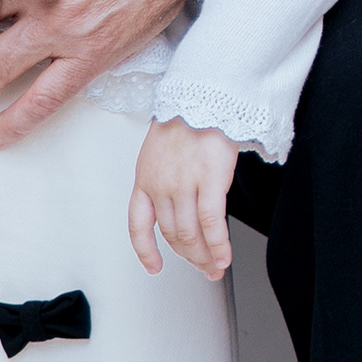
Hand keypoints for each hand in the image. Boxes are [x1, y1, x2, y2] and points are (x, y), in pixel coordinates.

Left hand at [130, 119, 239, 279]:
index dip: (146, 251)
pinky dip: (218, 245)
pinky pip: (212, 224)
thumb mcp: (161, 148)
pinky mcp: (211, 181)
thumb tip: (179, 200)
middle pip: (172, 234)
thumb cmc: (189, 114)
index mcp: (144, 178)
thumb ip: (165, 176)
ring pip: (191, 235)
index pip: (138, 225)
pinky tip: (223, 256)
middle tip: (202, 267)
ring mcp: (184, 185)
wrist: (206, 93)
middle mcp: (160, 186)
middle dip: (188, 256)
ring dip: (204, 256)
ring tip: (215, 266)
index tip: (154, 266)